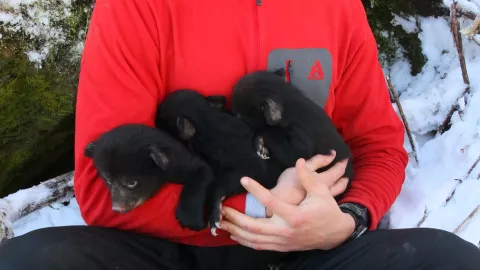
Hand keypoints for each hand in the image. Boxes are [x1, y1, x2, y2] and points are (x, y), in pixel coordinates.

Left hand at [219, 157, 354, 251]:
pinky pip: (259, 246)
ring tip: (221, 222)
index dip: (256, 190)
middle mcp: (286, 231)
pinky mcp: (281, 247)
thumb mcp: (321, 191)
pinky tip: (233, 234)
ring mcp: (283, 241)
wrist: (336, 234)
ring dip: (235, 231)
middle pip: (255, 226)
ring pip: (253, 239)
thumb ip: (307, 177)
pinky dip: (244, 241)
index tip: (244, 179)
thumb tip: (298, 161)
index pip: (270, 202)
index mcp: (295, 216)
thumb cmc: (327, 210)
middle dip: (236, 218)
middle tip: (222, 209)